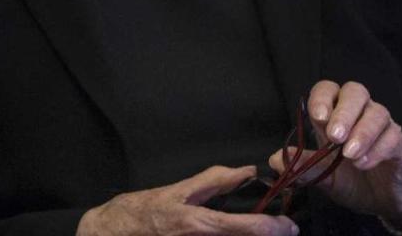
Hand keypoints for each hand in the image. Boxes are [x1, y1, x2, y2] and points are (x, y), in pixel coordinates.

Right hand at [77, 165, 299, 235]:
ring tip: (263, 230)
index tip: (289, 227)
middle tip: (284, 231)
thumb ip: (214, 181)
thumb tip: (246, 171)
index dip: (270, 228)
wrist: (113, 234)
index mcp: (198, 224)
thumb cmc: (144, 211)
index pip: (242, 227)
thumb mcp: (179, 190)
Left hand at [269, 81, 401, 229]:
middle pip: (355, 92)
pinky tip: (364, 163)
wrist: (384, 200)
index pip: (328, 90)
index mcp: (337, 114)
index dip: (322, 98)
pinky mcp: (399, 143)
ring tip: (349, 155)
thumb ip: (305, 167)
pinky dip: (377, 149)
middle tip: (334, 136)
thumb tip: (275, 161)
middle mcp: (360, 112)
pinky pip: (392, 136)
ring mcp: (382, 126)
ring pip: (376, 113)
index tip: (317, 117)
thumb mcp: (325, 177)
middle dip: (344, 111)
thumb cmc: (352, 180)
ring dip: (362, 132)